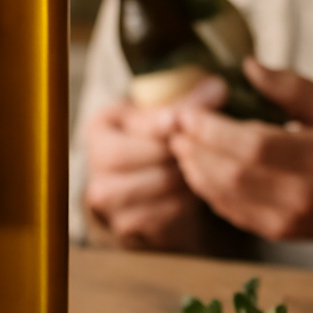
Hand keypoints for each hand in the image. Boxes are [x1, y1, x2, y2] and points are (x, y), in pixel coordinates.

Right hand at [82, 77, 228, 252]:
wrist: (143, 181)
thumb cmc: (152, 139)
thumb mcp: (161, 115)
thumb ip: (186, 103)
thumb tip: (217, 89)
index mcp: (100, 126)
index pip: (140, 125)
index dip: (166, 124)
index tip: (182, 122)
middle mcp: (95, 162)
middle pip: (150, 156)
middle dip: (178, 152)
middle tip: (199, 147)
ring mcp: (107, 196)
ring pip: (159, 184)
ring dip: (185, 176)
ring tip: (196, 166)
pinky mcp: (125, 223)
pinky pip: (165, 212)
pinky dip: (184, 201)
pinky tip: (190, 189)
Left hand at [169, 59, 312, 279]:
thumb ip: (293, 88)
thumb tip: (248, 66)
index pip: (251, 146)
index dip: (212, 130)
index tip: (190, 110)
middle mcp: (302, 195)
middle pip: (229, 173)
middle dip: (194, 147)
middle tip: (176, 123)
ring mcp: (289, 221)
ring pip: (224, 197)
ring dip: (194, 169)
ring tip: (182, 143)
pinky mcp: (281, 234)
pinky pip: (232, 213)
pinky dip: (208, 190)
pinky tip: (199, 169)